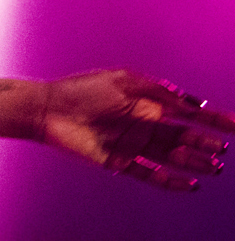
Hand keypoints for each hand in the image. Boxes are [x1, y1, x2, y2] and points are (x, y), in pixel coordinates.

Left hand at [40, 69, 232, 190]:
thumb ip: (158, 91)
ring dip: (194, 162)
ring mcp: (132, 143)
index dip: (213, 119)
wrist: (49, 109)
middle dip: (205, 143)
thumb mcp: (124, 82)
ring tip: (215, 166)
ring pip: (172, 156)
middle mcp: (142, 123)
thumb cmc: (82, 90)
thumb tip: (191, 102)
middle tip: (223, 149)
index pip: (186, 112)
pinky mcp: (119, 161)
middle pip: (183, 137)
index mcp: (145, 101)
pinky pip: (151, 174)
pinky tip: (191, 185)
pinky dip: (171, 181)